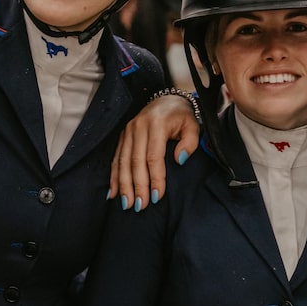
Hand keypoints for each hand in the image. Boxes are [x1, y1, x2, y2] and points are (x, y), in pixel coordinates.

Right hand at [109, 96, 200, 211]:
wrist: (166, 99)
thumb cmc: (182, 116)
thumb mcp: (193, 125)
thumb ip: (190, 142)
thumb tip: (180, 160)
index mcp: (156, 125)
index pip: (154, 157)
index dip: (155, 178)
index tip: (157, 197)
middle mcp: (138, 127)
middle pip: (135, 162)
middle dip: (137, 187)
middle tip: (140, 206)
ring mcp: (127, 132)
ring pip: (122, 162)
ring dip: (123, 185)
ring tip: (126, 204)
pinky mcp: (122, 136)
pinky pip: (116, 158)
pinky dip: (114, 177)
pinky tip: (113, 193)